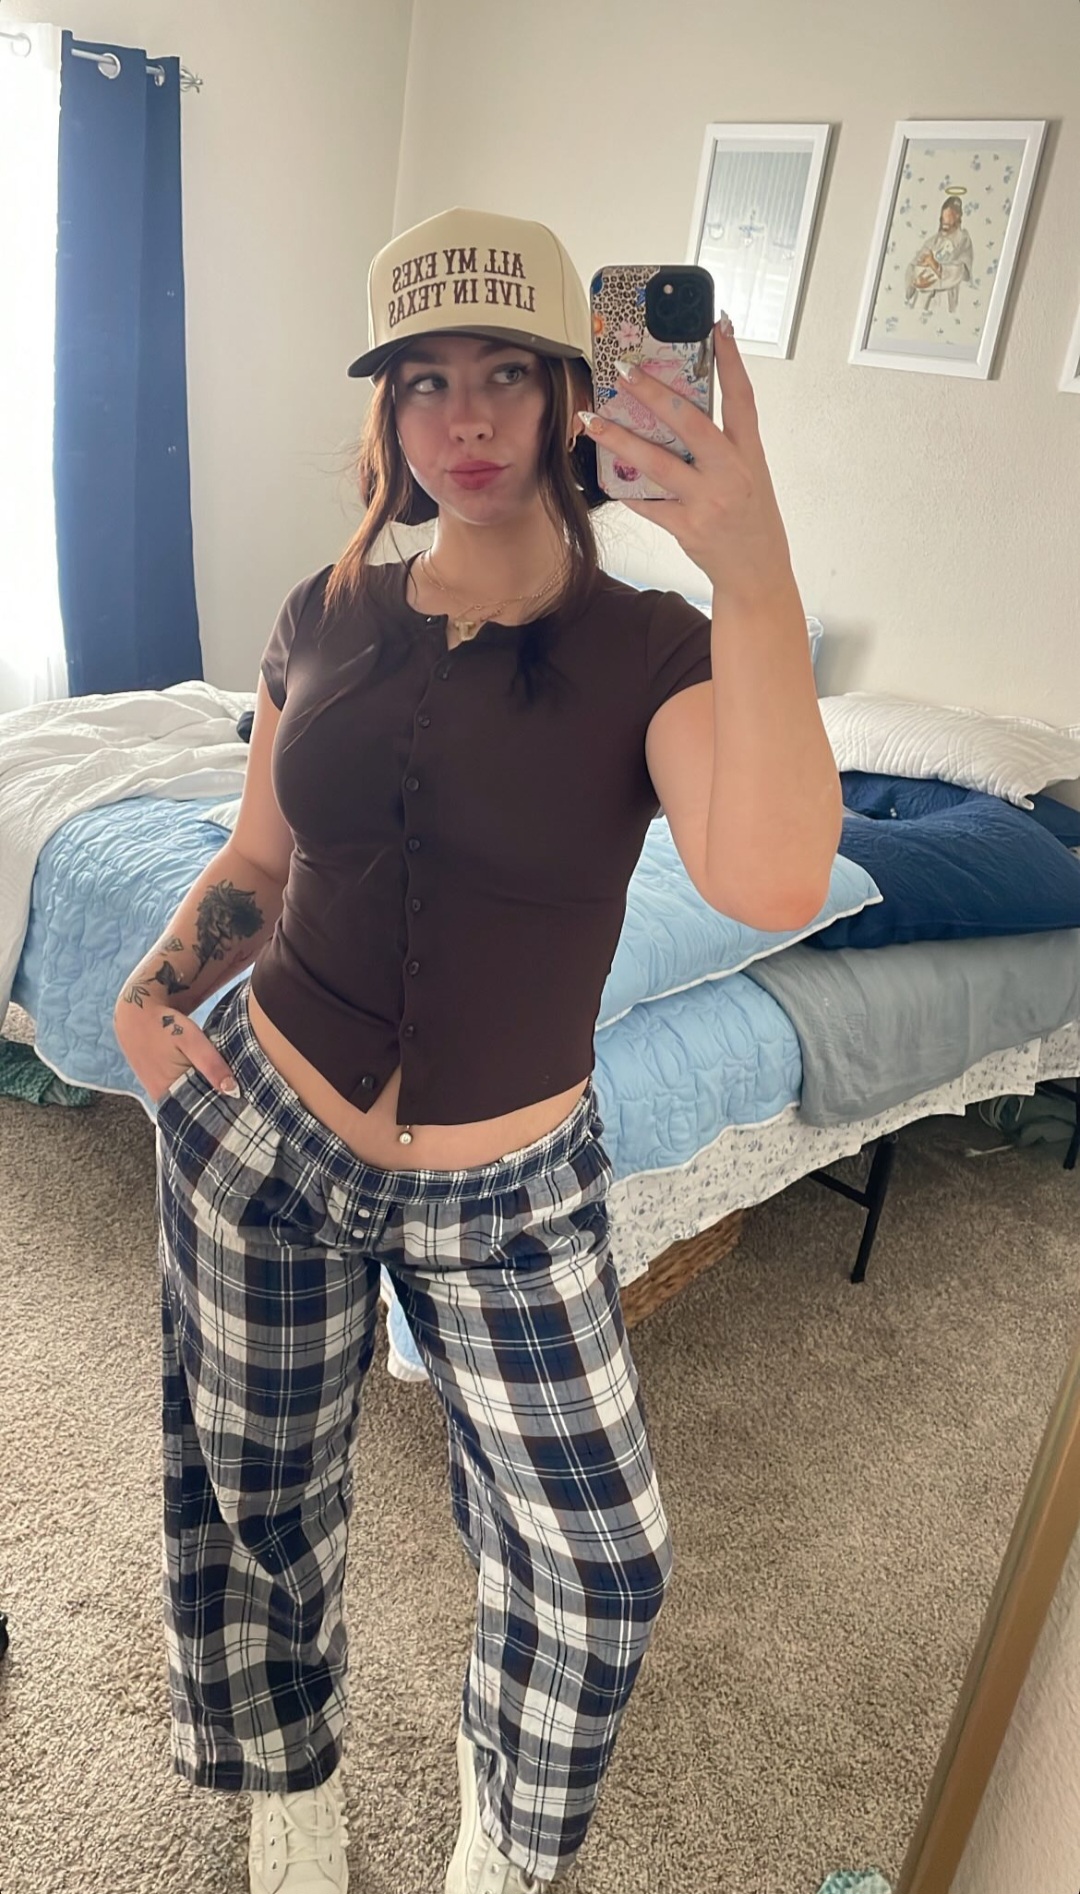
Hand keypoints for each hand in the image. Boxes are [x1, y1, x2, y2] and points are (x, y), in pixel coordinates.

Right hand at [113, 994, 238, 1104]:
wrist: (135, 1014)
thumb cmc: (165, 1025)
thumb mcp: (192, 1040)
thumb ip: (211, 1064)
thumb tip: (233, 1091)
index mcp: (168, 1092)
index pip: (201, 1113)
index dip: (221, 1112)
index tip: (241, 1110)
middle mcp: (161, 1097)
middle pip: (195, 1108)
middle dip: (216, 1106)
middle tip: (241, 1102)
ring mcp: (158, 1091)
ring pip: (189, 1100)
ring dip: (206, 1096)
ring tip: (230, 1092)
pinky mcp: (158, 1083)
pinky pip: (181, 1092)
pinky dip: (195, 1088)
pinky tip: (210, 1082)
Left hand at [579, 317, 794, 607]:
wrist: (757, 574)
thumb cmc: (751, 520)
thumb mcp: (749, 475)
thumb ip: (722, 447)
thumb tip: (678, 415)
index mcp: (749, 454)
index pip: (742, 398)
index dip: (731, 360)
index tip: (718, 324)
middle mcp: (730, 473)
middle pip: (689, 423)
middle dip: (653, 393)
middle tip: (624, 370)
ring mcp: (707, 501)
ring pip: (656, 463)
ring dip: (619, 439)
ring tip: (592, 419)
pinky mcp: (687, 528)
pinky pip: (648, 504)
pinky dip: (626, 490)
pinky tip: (605, 477)